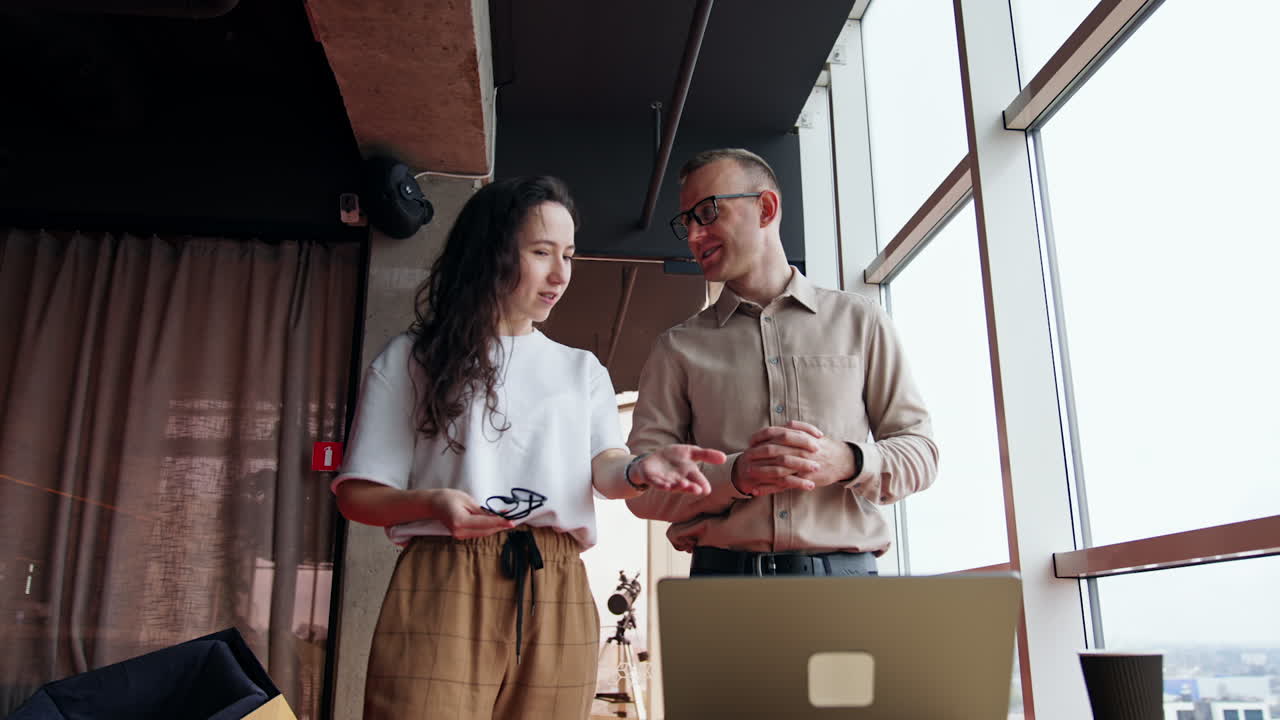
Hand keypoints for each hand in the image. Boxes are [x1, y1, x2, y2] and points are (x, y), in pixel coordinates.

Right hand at [423, 488, 514, 538]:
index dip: (500, 523)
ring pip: (483, 533)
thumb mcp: (468, 500)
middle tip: (513, 520)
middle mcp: (459, 532)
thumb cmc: (449, 498)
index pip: (485, 524)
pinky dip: (488, 528)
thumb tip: (499, 515)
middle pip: (486, 531)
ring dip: (495, 527)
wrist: (434, 504)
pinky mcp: (461, 536)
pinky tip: (496, 522)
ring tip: (507, 520)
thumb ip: (483, 511)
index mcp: (460, 521)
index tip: (512, 522)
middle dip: (500, 526)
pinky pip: (478, 533)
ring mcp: (459, 536)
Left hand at [629, 445, 727, 494]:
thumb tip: (724, 457)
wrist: (653, 459)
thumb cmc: (674, 457)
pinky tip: (665, 486)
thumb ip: (706, 454)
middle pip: (686, 485)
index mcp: (688, 474)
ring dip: (678, 486)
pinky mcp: (652, 479)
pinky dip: (661, 485)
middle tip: (698, 490)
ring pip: (672, 486)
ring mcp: (665, 480)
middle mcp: (678, 480)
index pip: (698, 480)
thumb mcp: (691, 452)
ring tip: (684, 485)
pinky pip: (657, 483)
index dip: (702, 484)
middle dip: (691, 488)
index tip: (707, 490)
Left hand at [732, 421, 854, 495]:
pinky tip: (756, 490)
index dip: (761, 436)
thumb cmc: (826, 447)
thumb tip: (785, 425)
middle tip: (745, 457)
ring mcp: (801, 466)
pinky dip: (768, 489)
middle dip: (756, 454)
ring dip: (760, 472)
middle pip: (773, 451)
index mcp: (800, 438)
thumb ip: (799, 428)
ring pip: (776, 470)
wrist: (844, 461)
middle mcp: (800, 451)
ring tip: (747, 473)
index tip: (751, 441)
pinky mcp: (803, 480)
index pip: (775, 434)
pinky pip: (782, 486)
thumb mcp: (813, 434)